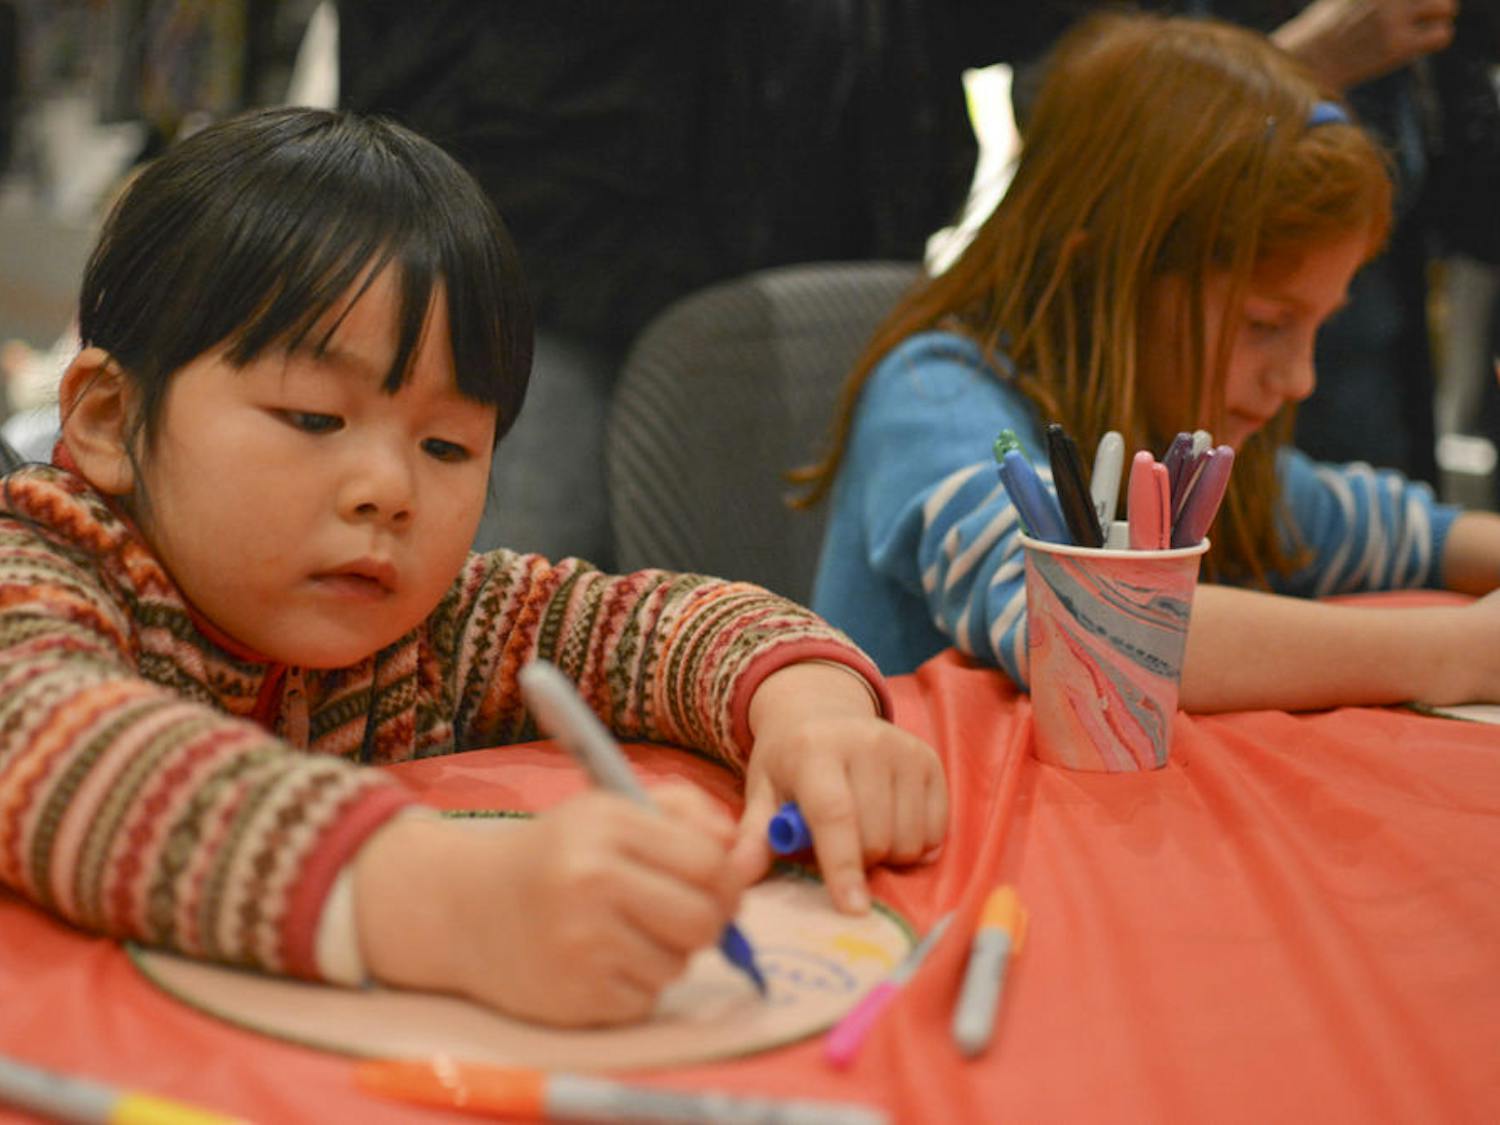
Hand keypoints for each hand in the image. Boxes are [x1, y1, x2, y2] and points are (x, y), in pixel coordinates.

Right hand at [353, 784, 739, 1025]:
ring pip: (679, 964)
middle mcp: (590, 882)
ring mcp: (580, 944)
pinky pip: (647, 998)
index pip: (709, 863)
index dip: (728, 879)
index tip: (719, 884)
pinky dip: (637, 984)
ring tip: (628, 931)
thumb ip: (686, 813)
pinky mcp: (574, 996)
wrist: (465, 907)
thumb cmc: (557, 852)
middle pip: (704, 920)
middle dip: (708, 921)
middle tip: (684, 914)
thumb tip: (744, 853)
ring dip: (669, 953)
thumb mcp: (611, 808)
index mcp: (605, 825)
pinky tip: (603, 959)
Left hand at [730, 663, 947, 913]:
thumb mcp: (762, 789)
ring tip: (862, 831)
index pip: (835, 814)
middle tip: (837, 845)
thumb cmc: (788, 760)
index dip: (843, 866)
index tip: (852, 910)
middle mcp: (866, 742)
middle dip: (858, 861)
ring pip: (909, 839)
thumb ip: (753, 834)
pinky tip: (891, 823)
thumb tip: (734, 875)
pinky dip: (916, 843)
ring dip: (888, 855)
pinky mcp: (929, 759)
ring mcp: (903, 748)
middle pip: (876, 836)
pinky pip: (937, 829)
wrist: (822, 708)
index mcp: (815, 750)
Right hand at [1274, 0, 1456, 90]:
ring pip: (1446, 7)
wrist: (1306, 62)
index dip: (1416, 1)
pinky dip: (1437, 38)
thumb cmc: (1323, 27)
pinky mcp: (1397, 47)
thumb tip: (1404, 4)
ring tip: (1424, 25)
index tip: (1410, 8)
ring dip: (1439, 16)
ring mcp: (1392, 19)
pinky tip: (1420, 43)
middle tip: (1422, 10)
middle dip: (1433, 1)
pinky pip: (1442, 35)